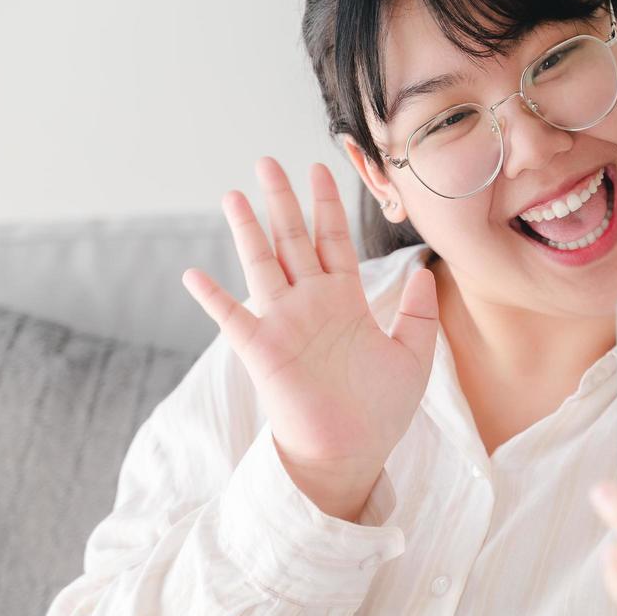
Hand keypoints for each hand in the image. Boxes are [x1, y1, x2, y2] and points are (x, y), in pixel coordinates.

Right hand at [181, 156, 438, 521]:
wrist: (352, 454)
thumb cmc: (380, 412)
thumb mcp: (413, 356)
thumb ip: (418, 314)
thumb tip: (424, 272)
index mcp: (345, 301)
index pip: (333, 241)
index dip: (326, 206)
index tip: (319, 169)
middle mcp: (310, 304)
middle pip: (293, 240)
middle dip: (282, 201)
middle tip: (268, 161)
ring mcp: (283, 323)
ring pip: (262, 264)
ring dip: (247, 231)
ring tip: (233, 194)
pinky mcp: (262, 350)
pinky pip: (232, 318)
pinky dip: (212, 298)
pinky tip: (193, 274)